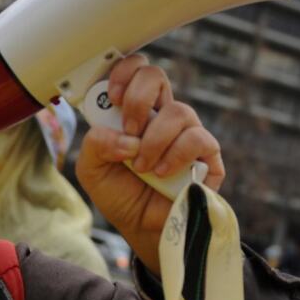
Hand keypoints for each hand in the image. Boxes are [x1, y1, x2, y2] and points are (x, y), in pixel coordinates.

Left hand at [74, 54, 224, 273]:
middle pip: (156, 76)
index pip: (134, 71)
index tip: (110, 97)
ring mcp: (186, 132)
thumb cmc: (119, 193)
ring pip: (179, 111)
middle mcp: (161, 115)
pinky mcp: (208, 155)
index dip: (123, 73)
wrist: (142, 228)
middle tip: (128, 129)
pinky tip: (162, 173)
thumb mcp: (92, 169)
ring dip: (154, 140)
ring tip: (143, 166)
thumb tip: (126, 136)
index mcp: (132, 111)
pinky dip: (175, 155)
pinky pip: (198, 139)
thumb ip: (95, 143)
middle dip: (137, 99)